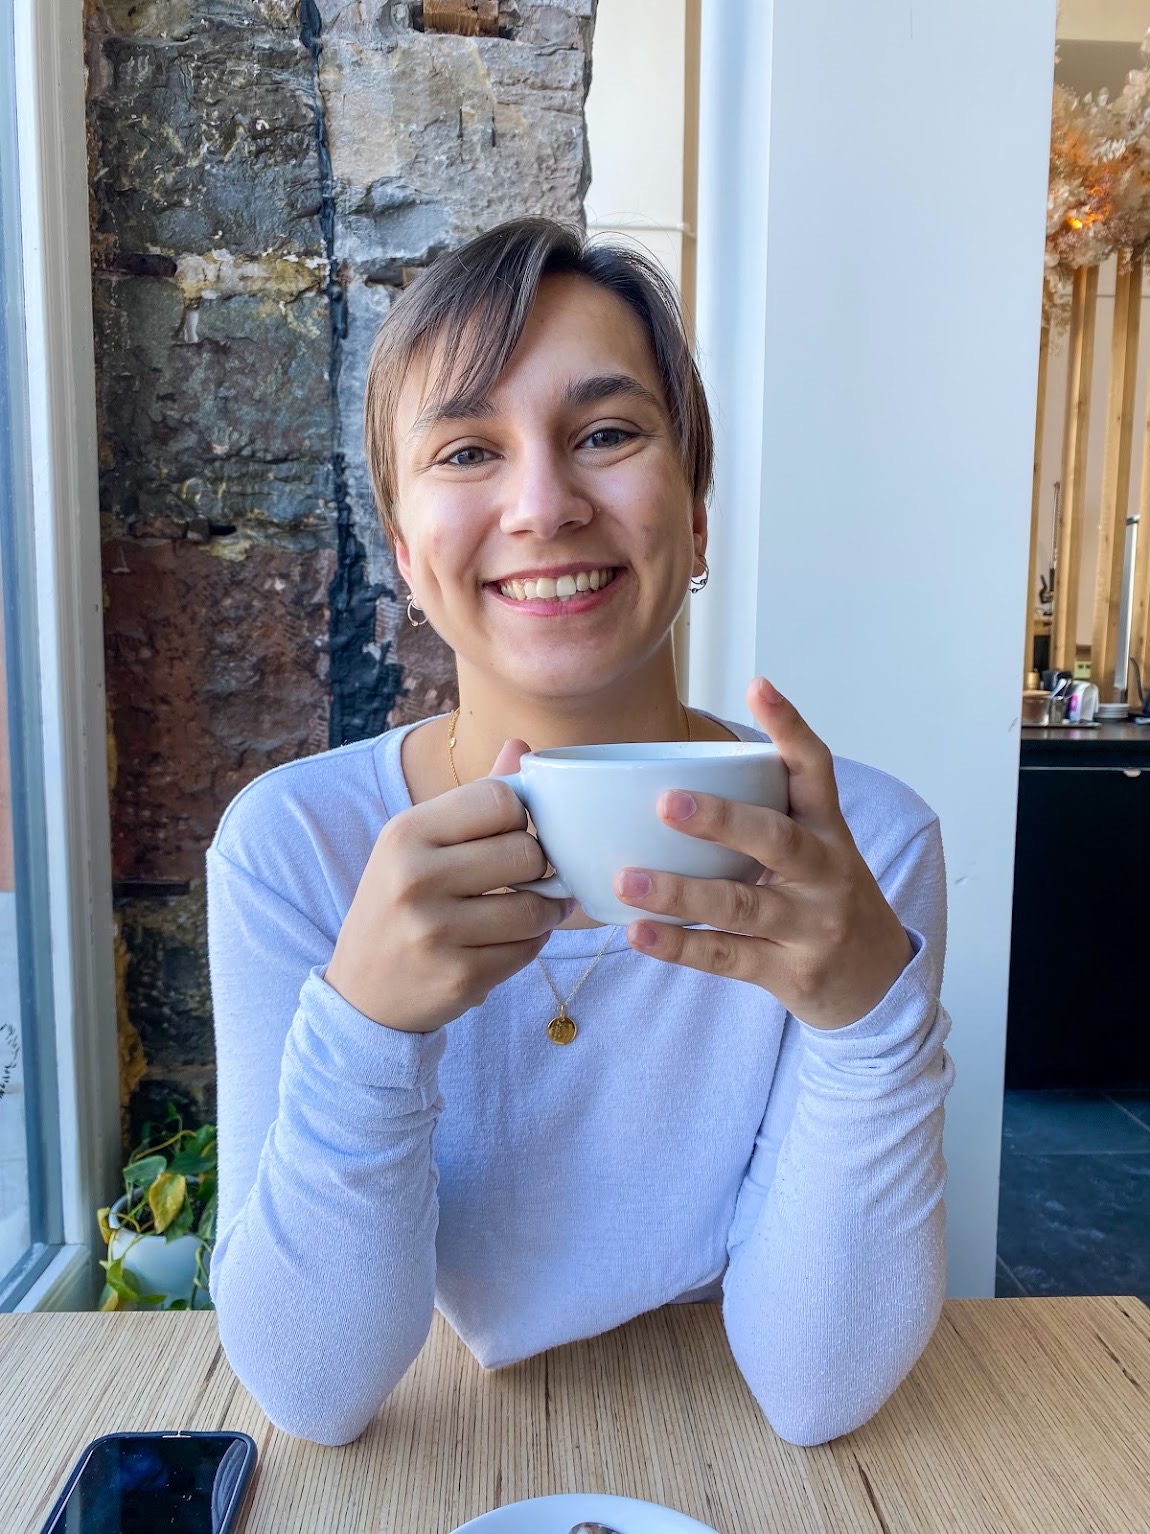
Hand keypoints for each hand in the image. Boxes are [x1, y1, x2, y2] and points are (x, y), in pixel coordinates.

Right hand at [325, 737, 570, 1032]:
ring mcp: (436, 932)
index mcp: (406, 833)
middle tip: (529, 875)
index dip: (520, 816)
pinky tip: (510, 940)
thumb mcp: (419, 843)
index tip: (512, 833)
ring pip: (535, 907)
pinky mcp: (460, 977)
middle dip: (539, 865)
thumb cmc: (400, 903)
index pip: (500, 799)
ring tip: (533, 907)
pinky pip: (528, 950)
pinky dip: (530, 944)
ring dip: (546, 909)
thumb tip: (522, 746)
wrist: (362, 991)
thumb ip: (476, 798)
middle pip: (526, 852)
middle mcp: (415, 879)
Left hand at [615, 678, 913, 1030]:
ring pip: (741, 905)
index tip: (758, 686)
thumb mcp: (815, 847)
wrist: (877, 981)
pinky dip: (680, 946)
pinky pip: (727, 957)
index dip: (789, 727)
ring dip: (680, 892)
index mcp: (827, 830)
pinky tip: (639, 933)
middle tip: (667, 803)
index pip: (815, 769)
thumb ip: (764, 812)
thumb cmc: (824, 897)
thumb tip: (672, 774)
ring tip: (627, 879)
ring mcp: (809, 926)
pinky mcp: (788, 972)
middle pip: (777, 840)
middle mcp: (824, 873)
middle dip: (722, 820)